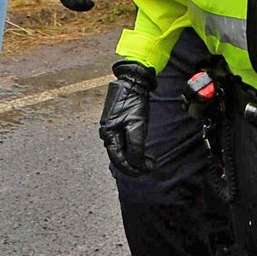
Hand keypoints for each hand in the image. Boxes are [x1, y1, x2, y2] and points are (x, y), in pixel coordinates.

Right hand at [98, 60, 157, 174]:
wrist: (132, 82)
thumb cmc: (133, 101)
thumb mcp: (137, 125)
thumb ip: (135, 145)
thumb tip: (136, 163)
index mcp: (109, 134)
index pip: (118, 159)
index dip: (130, 169)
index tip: (142, 173)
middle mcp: (107, 133)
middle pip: (119, 156)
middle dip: (134, 164)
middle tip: (149, 168)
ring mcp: (112, 128)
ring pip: (122, 150)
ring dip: (135, 157)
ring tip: (149, 161)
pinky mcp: (118, 124)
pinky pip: (124, 141)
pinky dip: (133, 148)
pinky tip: (142, 152)